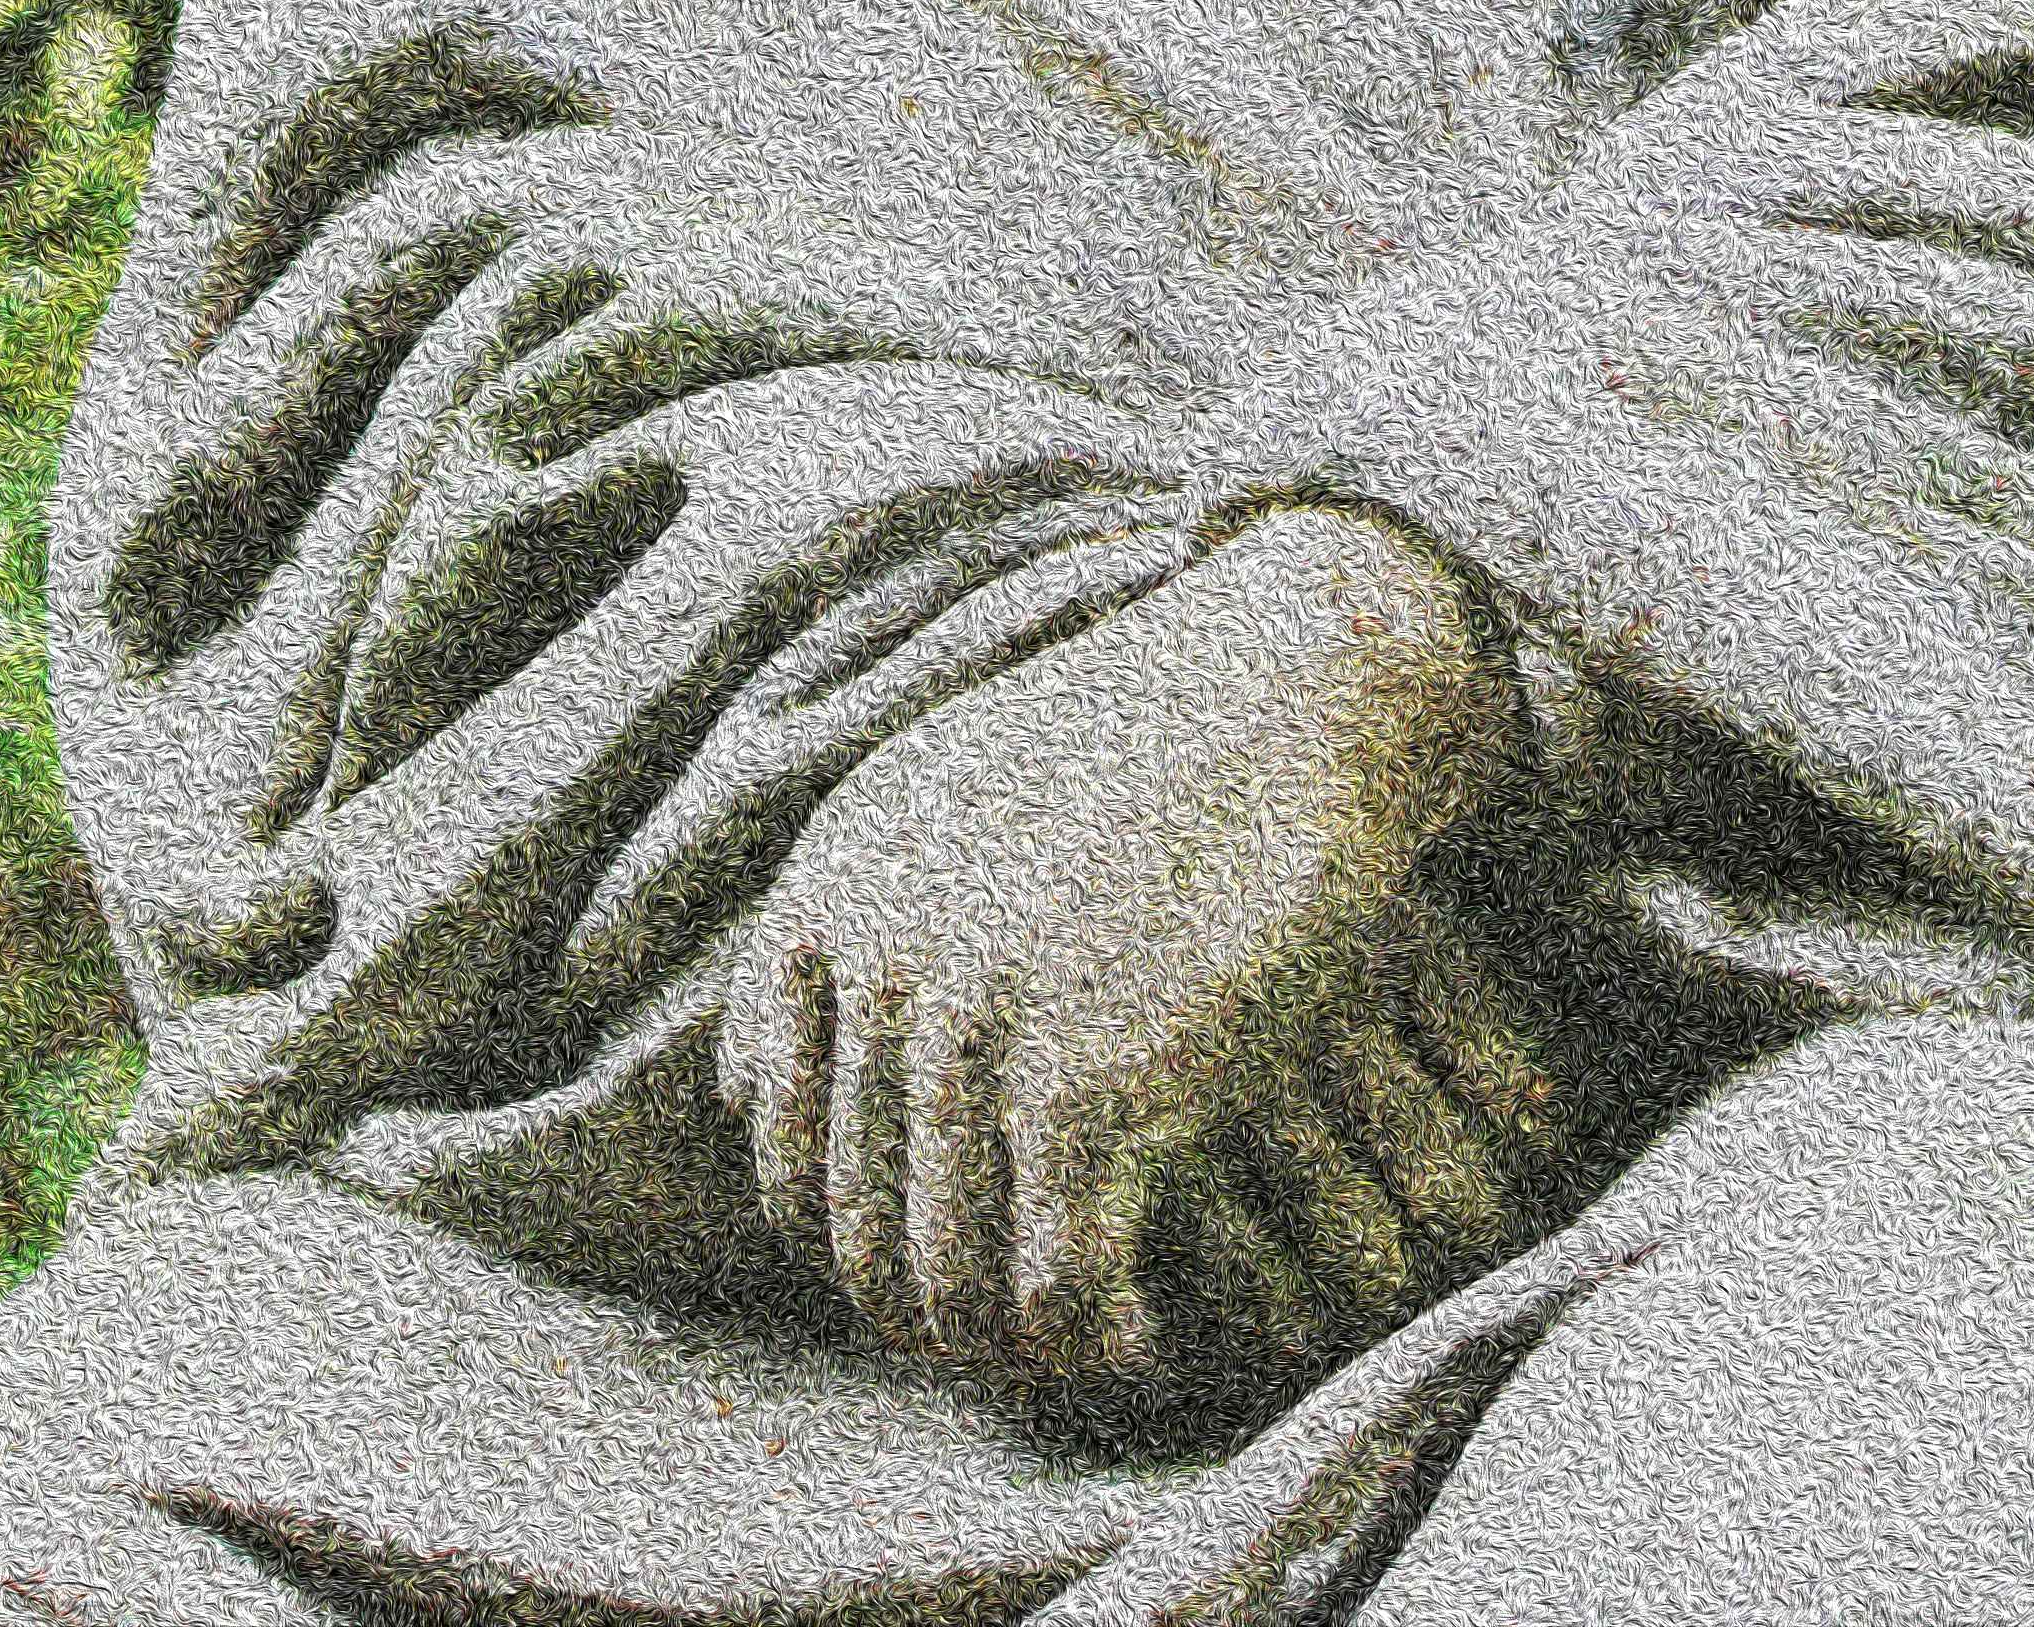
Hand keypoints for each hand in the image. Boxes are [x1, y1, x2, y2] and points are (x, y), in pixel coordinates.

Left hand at [714, 504, 1559, 1400]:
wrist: (1298, 682)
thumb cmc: (1151, 738)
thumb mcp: (943, 788)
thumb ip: (833, 932)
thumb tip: (735, 1092)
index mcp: (831, 894)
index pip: (779, 1145)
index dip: (849, 1232)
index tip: (939, 1256)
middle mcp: (876, 968)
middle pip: (853, 1236)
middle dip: (929, 1313)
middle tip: (1018, 1335)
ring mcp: (973, 1033)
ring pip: (948, 1288)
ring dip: (1012, 1350)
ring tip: (1084, 1345)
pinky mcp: (1088, 1091)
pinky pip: (1057, 1296)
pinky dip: (1097, 1347)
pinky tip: (1144, 1337)